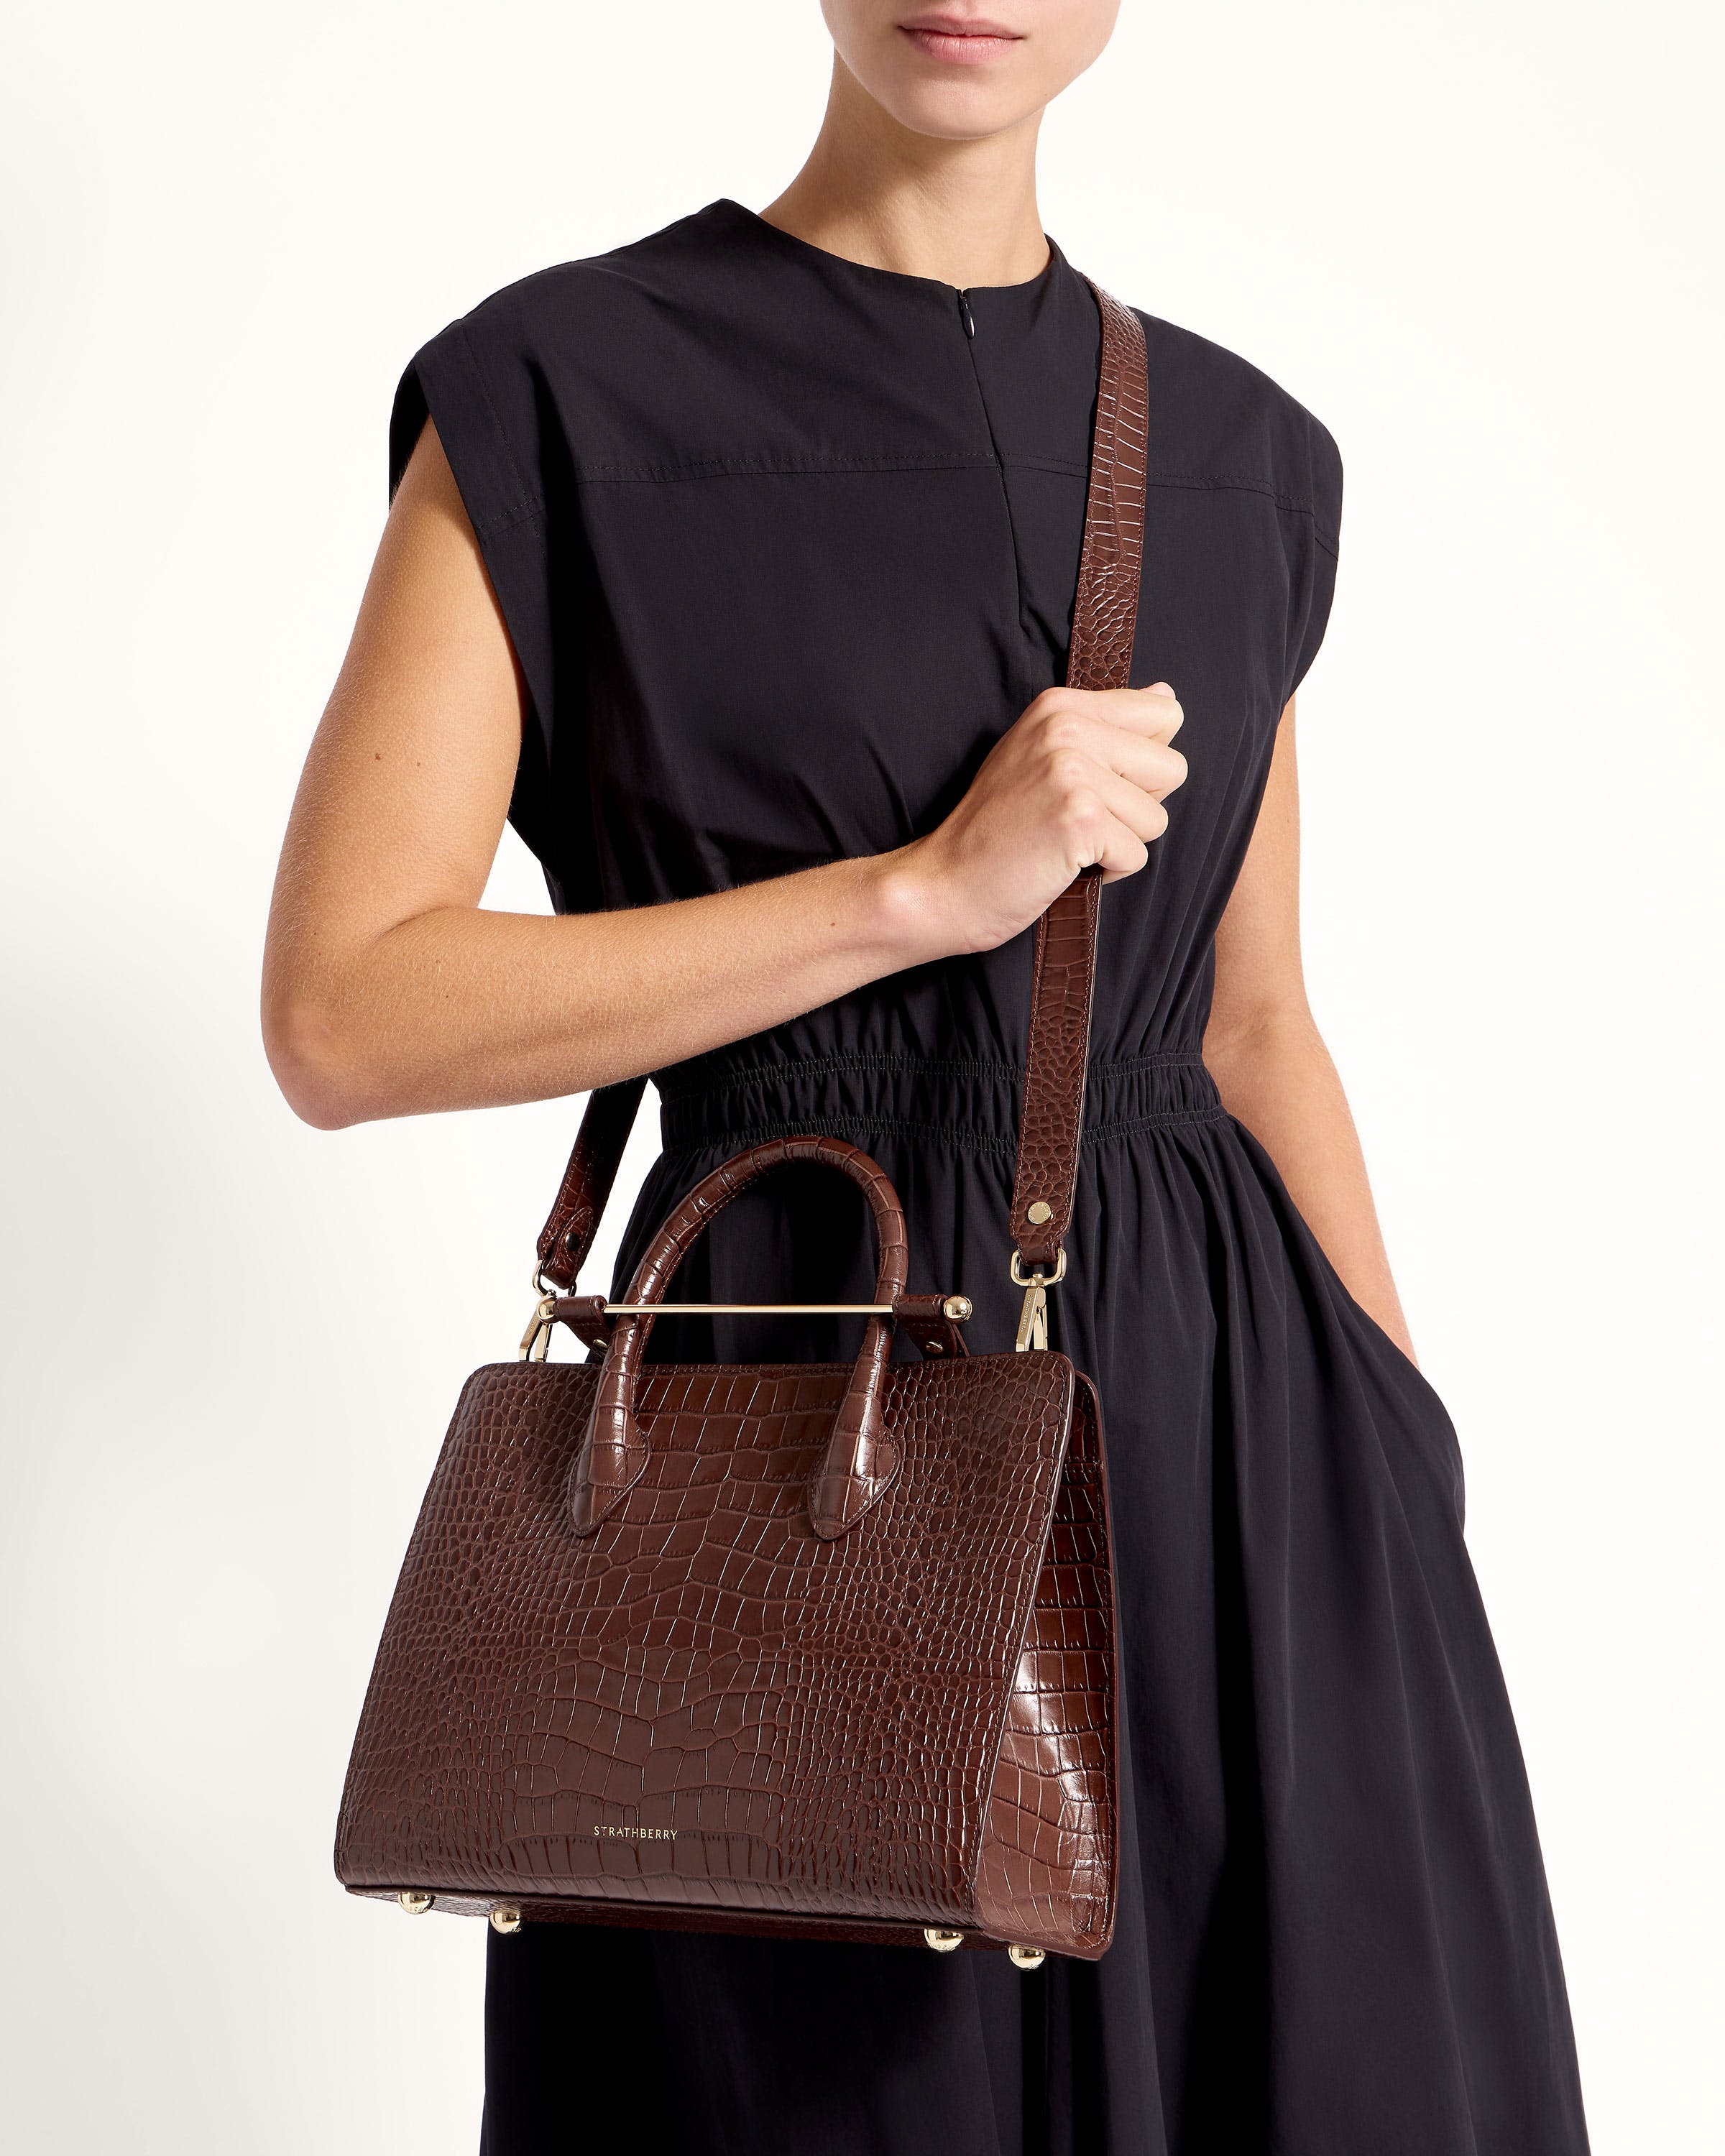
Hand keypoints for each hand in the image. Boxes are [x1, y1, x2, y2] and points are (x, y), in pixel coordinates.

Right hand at [891, 682, 1186, 955]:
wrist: (943, 882)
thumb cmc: (995, 829)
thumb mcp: (1040, 755)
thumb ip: (1105, 725)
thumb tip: (1167, 697)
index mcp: (1061, 705)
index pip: (1163, 716)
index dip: (1142, 764)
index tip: (1094, 785)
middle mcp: (1067, 728)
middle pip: (1172, 768)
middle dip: (1138, 806)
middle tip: (1080, 820)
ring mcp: (1072, 772)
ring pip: (1157, 818)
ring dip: (1120, 843)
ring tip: (1068, 843)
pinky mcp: (1079, 820)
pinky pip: (1137, 855)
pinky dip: (1108, 873)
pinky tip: (1064, 865)